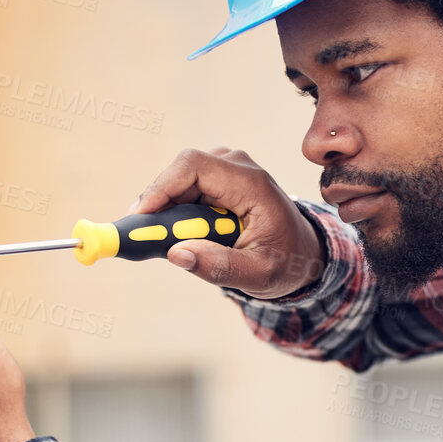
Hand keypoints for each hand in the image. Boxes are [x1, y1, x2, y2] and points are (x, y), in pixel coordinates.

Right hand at [126, 147, 324, 297]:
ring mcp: (228, 168)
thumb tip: (176, 254)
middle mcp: (238, 167)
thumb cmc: (286, 261)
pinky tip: (183, 234)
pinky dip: (175, 210)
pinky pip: (185, 188)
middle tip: (146, 238)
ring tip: (173, 242)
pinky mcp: (219, 177)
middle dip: (158, 204)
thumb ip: (220, 267)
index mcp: (252, 184)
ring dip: (168, 211)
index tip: (139, 216)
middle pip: (180, 172)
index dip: (160, 187)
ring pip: (179, 180)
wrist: (303, 252)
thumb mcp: (259, 275)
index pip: (193, 167)